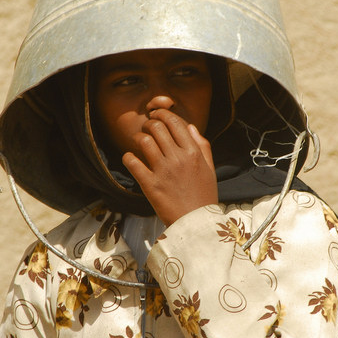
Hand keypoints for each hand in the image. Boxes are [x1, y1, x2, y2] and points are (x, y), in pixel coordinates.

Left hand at [121, 108, 217, 225]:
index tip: (157, 114)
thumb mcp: (209, 168)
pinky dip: (128, 157)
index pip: (175, 122)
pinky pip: (132, 162)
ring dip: (138, 137)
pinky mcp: (150, 185)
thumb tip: (190, 126)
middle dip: (149, 123)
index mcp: (193, 153)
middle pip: (157, 128)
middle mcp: (178, 158)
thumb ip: (202, 145)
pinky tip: (130, 158)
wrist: (196, 223)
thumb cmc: (204, 195)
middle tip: (147, 128)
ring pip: (144, 141)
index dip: (163, 114)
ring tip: (138, 141)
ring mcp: (163, 171)